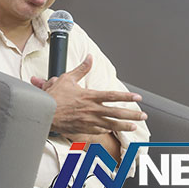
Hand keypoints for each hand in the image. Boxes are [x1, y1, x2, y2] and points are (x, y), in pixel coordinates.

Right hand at [31, 55, 147, 137]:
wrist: (45, 113)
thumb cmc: (55, 96)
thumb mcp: (67, 78)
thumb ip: (82, 69)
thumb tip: (90, 57)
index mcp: (90, 96)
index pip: (113, 96)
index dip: (126, 96)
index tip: (137, 97)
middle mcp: (92, 109)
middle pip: (117, 113)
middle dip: (132, 114)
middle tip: (143, 116)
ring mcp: (90, 121)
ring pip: (112, 124)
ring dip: (125, 126)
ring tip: (134, 126)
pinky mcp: (85, 129)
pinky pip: (100, 130)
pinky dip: (107, 129)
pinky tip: (112, 129)